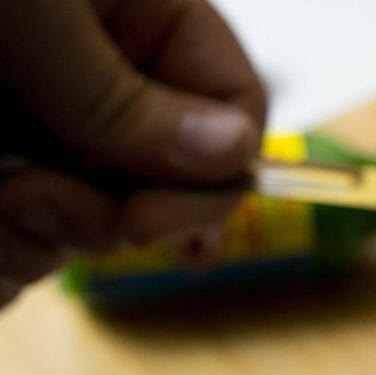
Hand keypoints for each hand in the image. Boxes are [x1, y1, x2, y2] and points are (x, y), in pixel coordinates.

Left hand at [0, 0, 266, 306]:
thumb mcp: (42, 24)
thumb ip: (129, 98)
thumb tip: (235, 156)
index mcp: (148, 18)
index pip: (235, 104)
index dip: (217, 175)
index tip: (160, 223)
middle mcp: (114, 72)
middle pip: (177, 171)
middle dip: (135, 211)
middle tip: (74, 215)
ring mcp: (59, 116)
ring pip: (107, 205)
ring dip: (66, 227)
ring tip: (9, 197)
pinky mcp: (13, 156)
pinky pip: (44, 219)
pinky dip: (22, 234)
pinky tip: (6, 210)